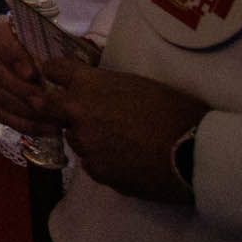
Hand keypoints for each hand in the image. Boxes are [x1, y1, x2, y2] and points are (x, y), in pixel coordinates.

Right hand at [0, 16, 63, 139]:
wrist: (71, 73)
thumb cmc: (70, 51)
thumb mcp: (71, 44)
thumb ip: (63, 47)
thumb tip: (65, 62)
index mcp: (7, 30)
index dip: (10, 54)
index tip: (32, 73)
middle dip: (20, 88)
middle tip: (45, 100)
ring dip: (25, 109)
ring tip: (52, 118)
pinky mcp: (0, 101)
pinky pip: (3, 114)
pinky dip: (25, 124)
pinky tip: (49, 129)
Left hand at [44, 61, 206, 203]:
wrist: (194, 153)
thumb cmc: (175, 111)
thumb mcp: (138, 85)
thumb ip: (107, 87)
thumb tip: (98, 94)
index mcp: (89, 85)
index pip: (54, 70)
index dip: (56, 73)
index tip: (58, 76)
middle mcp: (78, 113)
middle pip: (47, 107)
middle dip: (56, 108)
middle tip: (75, 112)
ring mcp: (85, 144)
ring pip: (74, 138)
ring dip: (87, 138)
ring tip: (118, 141)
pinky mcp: (97, 171)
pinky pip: (92, 163)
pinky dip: (103, 161)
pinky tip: (127, 161)